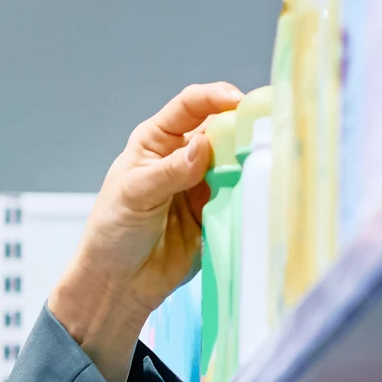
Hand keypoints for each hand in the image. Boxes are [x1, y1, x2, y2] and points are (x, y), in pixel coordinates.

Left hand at [44, 81, 244, 381]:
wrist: (119, 284)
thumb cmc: (112, 233)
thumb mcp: (135, 195)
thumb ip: (170, 171)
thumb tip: (203, 145)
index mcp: (157, 141)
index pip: (190, 106)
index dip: (215, 97)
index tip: (239, 101)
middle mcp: (183, 156)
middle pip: (221, 130)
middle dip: (242, 128)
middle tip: (264, 134)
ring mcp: (203, 184)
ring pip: (236, 162)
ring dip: (250, 161)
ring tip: (268, 162)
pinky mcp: (218, 212)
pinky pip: (241, 195)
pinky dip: (252, 192)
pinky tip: (263, 191)